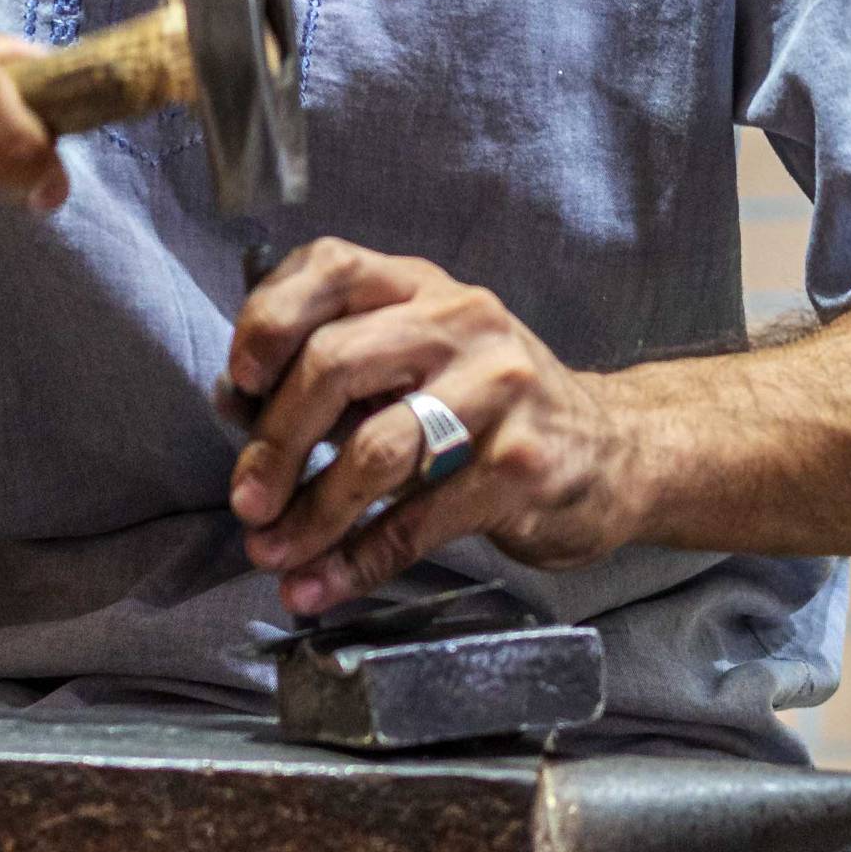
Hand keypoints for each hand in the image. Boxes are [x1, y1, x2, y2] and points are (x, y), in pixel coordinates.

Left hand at [223, 239, 644, 618]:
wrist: (615, 454)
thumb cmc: (489, 408)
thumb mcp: (417, 363)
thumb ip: (336, 375)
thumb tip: (235, 403)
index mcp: (421, 287)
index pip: (329, 267)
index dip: (267, 321)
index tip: (238, 386)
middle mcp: (460, 321)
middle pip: (335, 362)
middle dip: (275, 441)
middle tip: (247, 501)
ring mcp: (497, 390)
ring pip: (375, 450)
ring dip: (310, 513)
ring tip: (273, 553)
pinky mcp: (520, 465)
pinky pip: (418, 520)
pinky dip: (358, 560)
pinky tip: (322, 585)